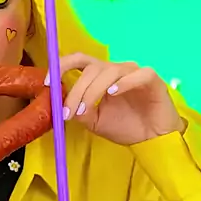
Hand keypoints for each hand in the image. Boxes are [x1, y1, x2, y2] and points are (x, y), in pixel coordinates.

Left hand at [46, 53, 184, 145]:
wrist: (152, 139)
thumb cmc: (125, 126)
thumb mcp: (95, 122)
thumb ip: (79, 111)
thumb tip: (61, 105)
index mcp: (100, 76)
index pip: (78, 61)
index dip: (61, 67)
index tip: (48, 83)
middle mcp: (115, 69)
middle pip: (91, 68)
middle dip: (76, 90)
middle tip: (69, 112)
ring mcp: (133, 72)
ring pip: (109, 71)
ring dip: (93, 91)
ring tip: (86, 110)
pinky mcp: (151, 79)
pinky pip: (137, 74)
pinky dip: (124, 82)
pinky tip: (113, 93)